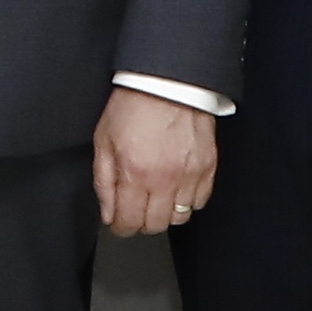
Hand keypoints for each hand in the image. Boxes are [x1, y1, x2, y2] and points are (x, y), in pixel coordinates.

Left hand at [94, 86, 215, 240]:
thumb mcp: (103, 142)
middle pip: (156, 225)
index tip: (118, 223)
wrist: (167, 82)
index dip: (120, 227)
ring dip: (164, 213)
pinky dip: (187, 201)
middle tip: (134, 211)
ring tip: (155, 198)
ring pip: (180, 217)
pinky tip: (176, 188)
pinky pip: (200, 201)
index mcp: (136, 174)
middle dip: (141, 223)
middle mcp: (166, 180)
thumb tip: (108, 213)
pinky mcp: (208, 168)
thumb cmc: (132, 107)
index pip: (129, 222)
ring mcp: (191, 175)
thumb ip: (104, 183)